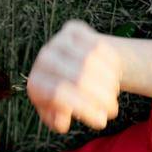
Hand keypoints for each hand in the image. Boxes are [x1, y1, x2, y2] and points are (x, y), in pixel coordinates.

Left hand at [25, 19, 123, 133]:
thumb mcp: (58, 114)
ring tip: (114, 94)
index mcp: (36, 83)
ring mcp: (57, 41)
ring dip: (109, 80)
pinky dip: (111, 63)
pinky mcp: (73, 29)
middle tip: (113, 110)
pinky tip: (116, 75)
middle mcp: (43, 59)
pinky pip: (98, 44)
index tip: (101, 122)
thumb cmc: (64, 97)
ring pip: (91, 59)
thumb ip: (58, 121)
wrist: (70, 67)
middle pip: (77, 76)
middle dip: (101, 97)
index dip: (84, 109)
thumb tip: (64, 121)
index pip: (59, 94)